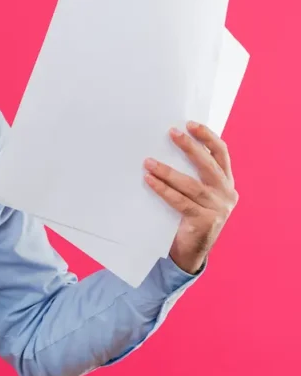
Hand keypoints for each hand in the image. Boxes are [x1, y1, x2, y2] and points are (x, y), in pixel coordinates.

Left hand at [143, 121, 238, 273]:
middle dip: (190, 147)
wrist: (190, 251)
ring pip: (192, 184)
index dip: (208, 137)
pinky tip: (150, 180)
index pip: (221, 154)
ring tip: (149, 162)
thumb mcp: (196, 194)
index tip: (190, 125)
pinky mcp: (205, 221)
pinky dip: (164, 190)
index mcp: (227, 183)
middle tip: (172, 132)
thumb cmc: (188, 217)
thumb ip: (191, 176)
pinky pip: (181, 202)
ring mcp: (218, 208)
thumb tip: (164, 150)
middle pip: (208, 165)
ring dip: (168, 171)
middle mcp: (227, 193)